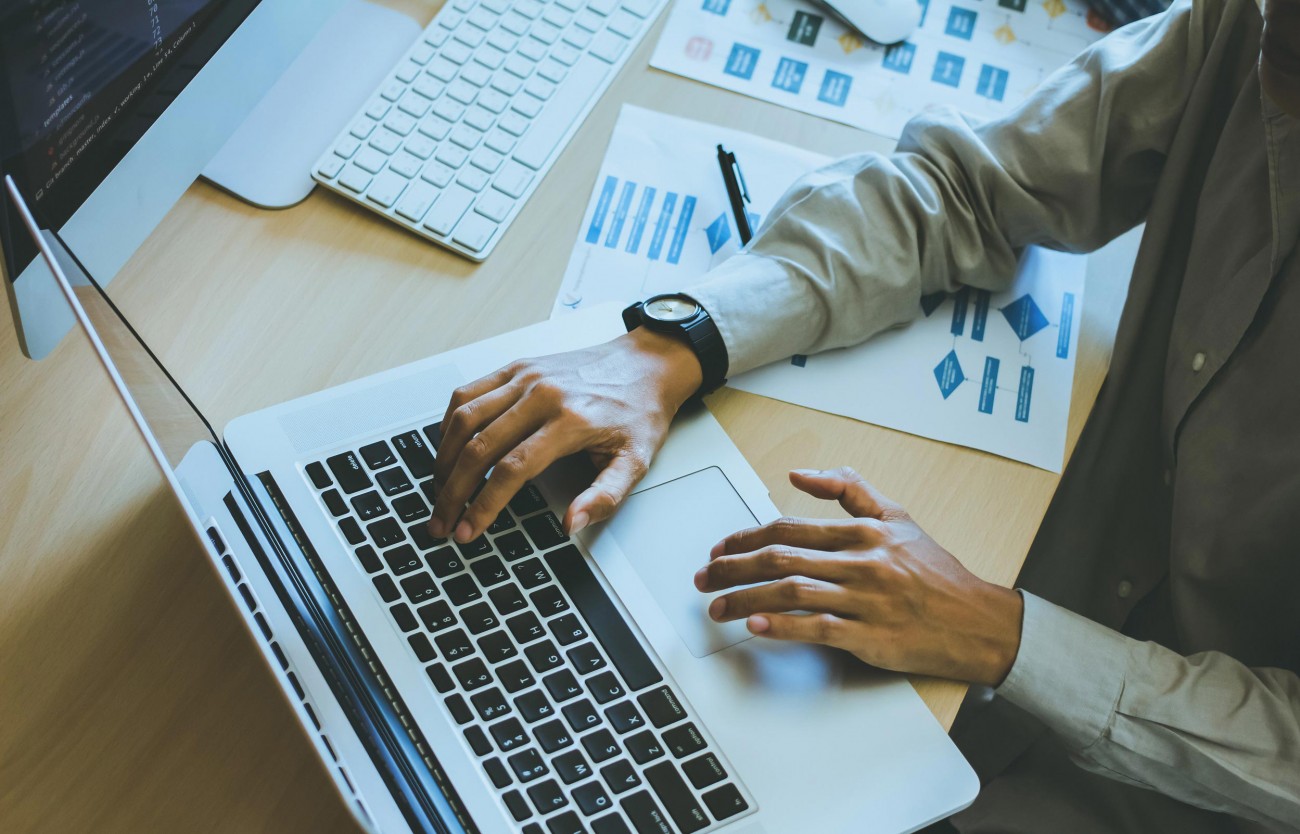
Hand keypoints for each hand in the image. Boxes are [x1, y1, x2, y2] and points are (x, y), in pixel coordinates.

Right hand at [428, 327, 702, 542]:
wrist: (647, 364)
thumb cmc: (640, 413)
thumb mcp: (635, 462)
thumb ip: (604, 496)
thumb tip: (571, 523)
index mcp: (571, 421)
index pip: (512, 468)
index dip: (484, 504)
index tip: (468, 530)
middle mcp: (542, 394)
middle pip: (479, 446)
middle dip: (453, 491)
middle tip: (441, 521)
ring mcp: (525, 377)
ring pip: (464, 418)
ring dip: (444, 459)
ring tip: (439, 491)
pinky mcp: (516, 367)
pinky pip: (467, 392)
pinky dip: (449, 423)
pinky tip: (448, 449)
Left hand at [695, 467, 1023, 686]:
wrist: (976, 621)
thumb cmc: (935, 573)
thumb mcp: (897, 517)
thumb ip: (850, 490)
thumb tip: (801, 474)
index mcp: (863, 532)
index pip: (788, 528)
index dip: (745, 537)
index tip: (719, 547)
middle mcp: (861, 562)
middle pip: (781, 559)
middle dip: (733, 567)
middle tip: (705, 579)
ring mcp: (865, 600)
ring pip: (792, 593)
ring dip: (746, 599)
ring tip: (717, 608)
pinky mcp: (871, 636)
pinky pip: (818, 629)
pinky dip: (783, 627)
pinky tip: (757, 626)